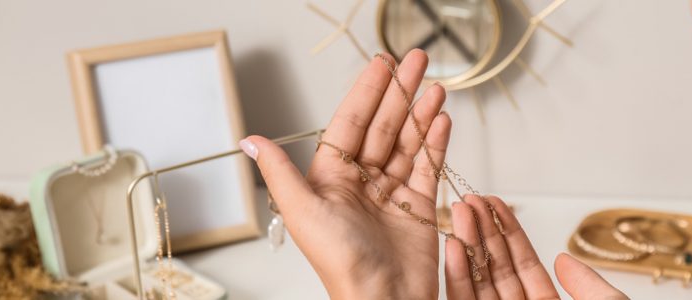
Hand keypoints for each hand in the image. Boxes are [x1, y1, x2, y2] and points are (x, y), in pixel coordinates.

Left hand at [240, 50, 446, 298]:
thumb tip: (250, 140)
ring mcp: (393, 194)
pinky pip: (429, 167)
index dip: (368, 92)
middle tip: (416, 62)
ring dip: (421, 113)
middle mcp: (362, 183)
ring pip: (408, 143)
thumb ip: (280, 172)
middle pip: (384, 127)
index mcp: (331, 180)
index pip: (351, 124)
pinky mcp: (419, 207)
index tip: (381, 65)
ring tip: (436, 87)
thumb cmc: (341, 265)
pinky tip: (441, 120)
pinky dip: (436, 143)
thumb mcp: (303, 212)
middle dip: (400, 92)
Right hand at [446, 195, 627, 299]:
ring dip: (466, 246)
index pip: (525, 266)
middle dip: (482, 232)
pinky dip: (458, 277)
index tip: (493, 203)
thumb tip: (563, 259)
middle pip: (497, 270)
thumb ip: (590, 285)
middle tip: (469, 200)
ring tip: (459, 213)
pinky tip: (455, 247)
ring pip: (478, 283)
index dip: (509, 232)